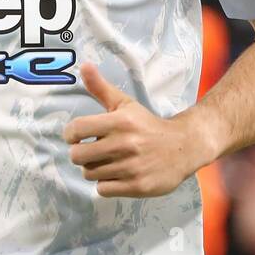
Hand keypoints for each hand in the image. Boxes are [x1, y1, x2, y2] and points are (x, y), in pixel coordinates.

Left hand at [64, 64, 211, 197]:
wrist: (183, 147)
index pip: (76, 130)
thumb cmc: (147, 125)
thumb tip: (83, 65)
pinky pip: (103, 189)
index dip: (71, 135)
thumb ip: (101, 87)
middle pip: (78, 156)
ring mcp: (131, 167)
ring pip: (90, 174)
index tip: (77, 137)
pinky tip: (117, 174)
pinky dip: (106, 184)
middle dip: (81, 154)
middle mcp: (125, 144)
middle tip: (91, 151)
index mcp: (120, 121)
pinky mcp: (137, 186)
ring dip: (95, 169)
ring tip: (108, 161)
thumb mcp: (125, 104)